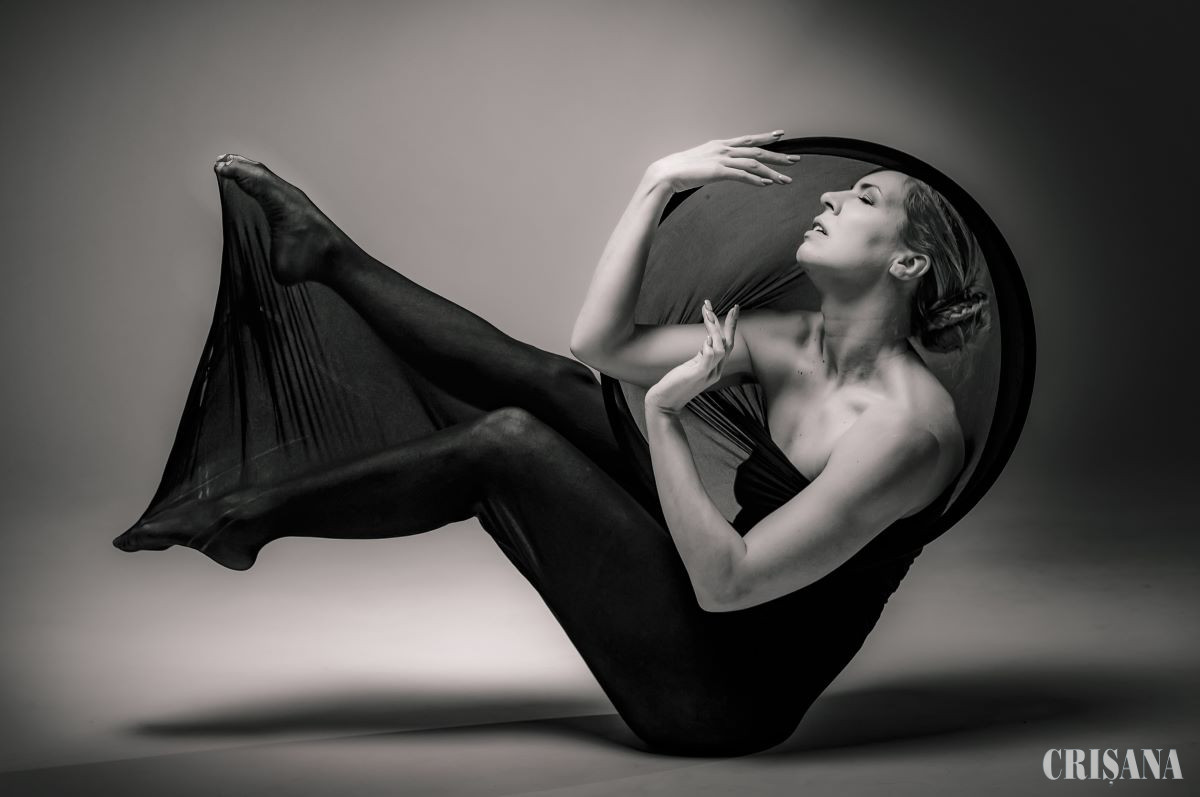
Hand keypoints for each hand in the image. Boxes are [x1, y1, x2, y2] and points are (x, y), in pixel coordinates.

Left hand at [645, 299, 739, 412]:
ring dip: (715, 329)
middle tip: (735, 306)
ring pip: (721, 347)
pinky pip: (710, 357)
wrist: (664, 402)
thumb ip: (702, 355)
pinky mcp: (698, 375)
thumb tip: (708, 339)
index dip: (731, 327)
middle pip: (730, 344)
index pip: (728, 344)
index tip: (734, 310)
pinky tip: (704, 339)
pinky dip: (710, 345)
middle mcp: (716, 371)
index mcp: (716, 368)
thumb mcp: (692, 366)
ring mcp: (708, 374)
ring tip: (708, 313)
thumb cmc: (676, 384)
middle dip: (732, 324)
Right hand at [646, 131, 797, 192]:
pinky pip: (743, 176)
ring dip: (772, 172)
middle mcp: (724, 149)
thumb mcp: (701, 163)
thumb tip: (722, 169)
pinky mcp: (718, 172)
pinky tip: (767, 185)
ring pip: (754, 164)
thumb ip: (714, 164)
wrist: (665, 173)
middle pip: (757, 151)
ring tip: (786, 179)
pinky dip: (757, 180)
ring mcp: (722, 159)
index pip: (748, 140)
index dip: (765, 138)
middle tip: (795, 160)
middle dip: (778, 155)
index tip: (779, 135)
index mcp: (720, 145)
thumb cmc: (679, 170)